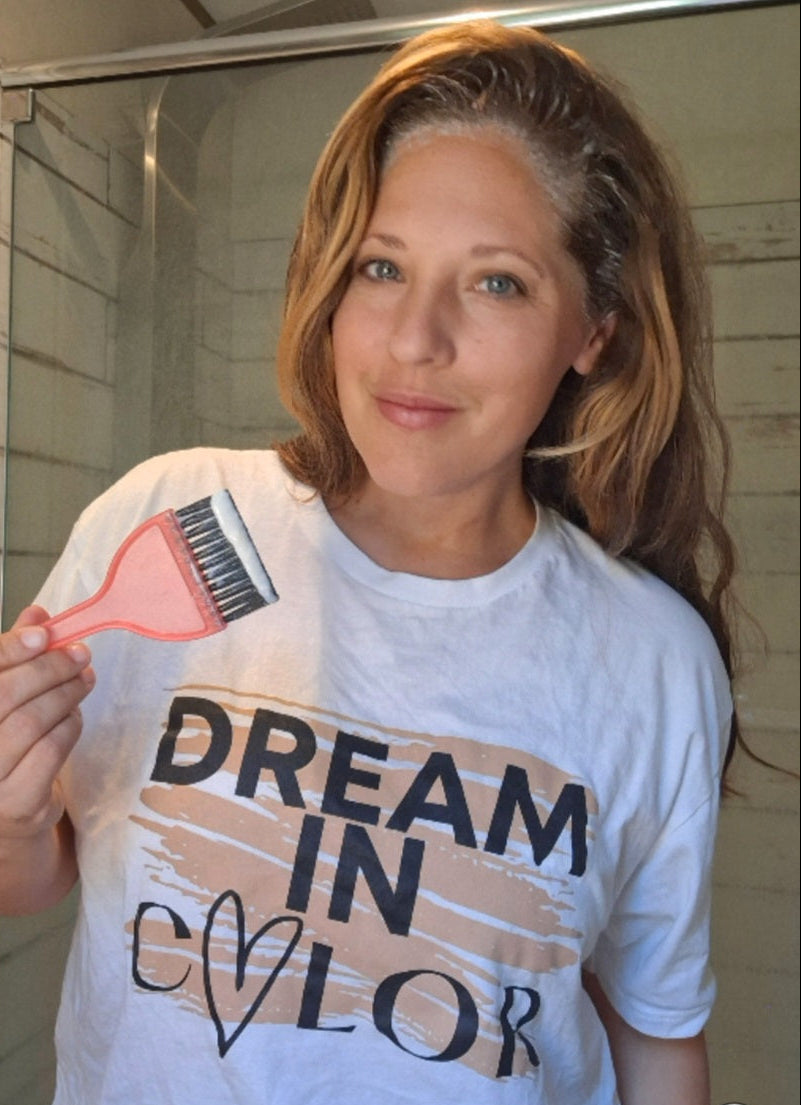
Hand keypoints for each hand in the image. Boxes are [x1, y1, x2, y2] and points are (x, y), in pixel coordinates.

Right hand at [0, 605, 93, 842]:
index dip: (10, 649)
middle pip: (5, 695)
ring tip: (84, 680)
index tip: (44, 634)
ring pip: (31, 722)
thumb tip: (37, 613)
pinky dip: (69, 727)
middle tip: (80, 655)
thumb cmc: (3, 749)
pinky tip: (74, 716)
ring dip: (66, 694)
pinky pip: (51, 750)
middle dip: (49, 669)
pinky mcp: (14, 803)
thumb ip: (14, 659)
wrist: (6, 821)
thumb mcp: (3, 700)